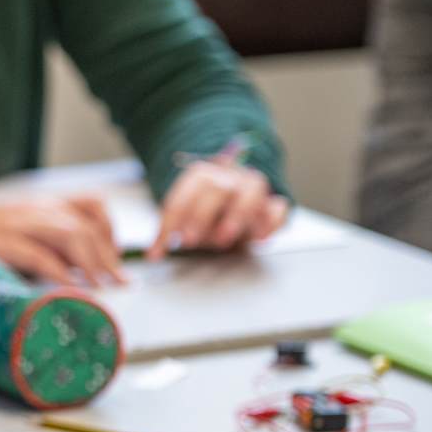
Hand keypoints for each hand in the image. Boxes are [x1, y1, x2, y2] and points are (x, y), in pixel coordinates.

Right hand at [0, 194, 124, 286]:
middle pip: (86, 225)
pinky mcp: (2, 241)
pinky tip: (70, 287)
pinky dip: (59, 272)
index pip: (94, 206)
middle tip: (118, 283)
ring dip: (91, 263)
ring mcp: (21, 223)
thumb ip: (56, 245)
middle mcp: (39, 209)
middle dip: (107, 257)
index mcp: (48, 204)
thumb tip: (89, 272)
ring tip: (101, 287)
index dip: (111, 232)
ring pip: (69, 234)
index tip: (116, 259)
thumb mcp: (31, 230)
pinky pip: (38, 255)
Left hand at [149, 158, 287, 258]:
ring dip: (236, 216)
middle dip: (202, 216)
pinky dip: (271, 222)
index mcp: (200, 175)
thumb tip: (153, 256)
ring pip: (250, 193)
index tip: (178, 239)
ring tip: (223, 239)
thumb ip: (169, 230)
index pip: (186, 194)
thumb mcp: (184, 215)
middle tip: (193, 240)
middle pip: (217, 190)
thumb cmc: (205, 209)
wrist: (235, 193)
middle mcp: (228, 177)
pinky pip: (277, 208)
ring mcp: (252, 187)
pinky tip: (259, 239)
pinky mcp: (272, 203)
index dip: (179, 218)